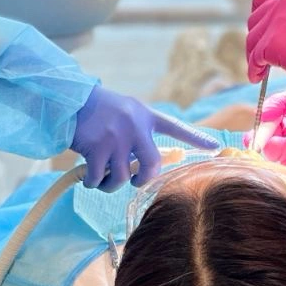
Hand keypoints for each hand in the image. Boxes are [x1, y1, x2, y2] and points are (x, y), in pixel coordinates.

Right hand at [72, 88, 218, 191]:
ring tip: (103, 178)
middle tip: (134, 181)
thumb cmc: (99, 109)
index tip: (215, 146)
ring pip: (123, 177)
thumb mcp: (127, 111)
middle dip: (143, 180)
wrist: (70, 100)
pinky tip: (89, 178)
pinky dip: (93, 183)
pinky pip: (99, 178)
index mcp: (145, 116)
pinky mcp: (96, 148)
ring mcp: (116, 138)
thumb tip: (146, 167)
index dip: (196, 138)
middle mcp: (135, 126)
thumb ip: (140, 131)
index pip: (176, 127)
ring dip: (111, 184)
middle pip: (152, 164)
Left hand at [246, 0, 285, 87]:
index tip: (264, 32)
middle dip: (257, 39)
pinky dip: (254, 70)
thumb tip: (285, 33)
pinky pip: (254, 58)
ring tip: (260, 70)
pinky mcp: (272, 42)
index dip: (260, 16)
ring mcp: (276, 20)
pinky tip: (258, 78)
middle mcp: (284, 1)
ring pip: (252, 40)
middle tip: (262, 56)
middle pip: (255, 20)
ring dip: (254, 56)